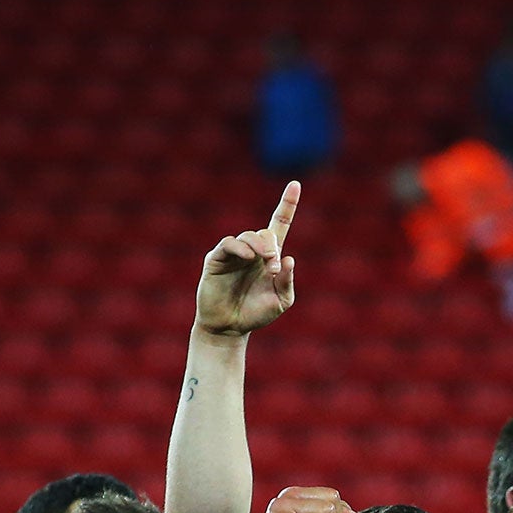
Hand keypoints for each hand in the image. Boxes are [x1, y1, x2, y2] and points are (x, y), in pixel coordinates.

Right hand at [196, 182, 299, 335]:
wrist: (230, 327)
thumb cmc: (256, 314)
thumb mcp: (281, 300)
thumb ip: (288, 280)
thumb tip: (288, 258)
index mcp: (269, 257)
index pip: (279, 224)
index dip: (287, 204)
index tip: (296, 184)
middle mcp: (251, 251)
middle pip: (265, 232)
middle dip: (273, 247)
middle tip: (274, 266)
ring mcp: (233, 254)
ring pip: (249, 236)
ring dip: (260, 247)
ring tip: (264, 264)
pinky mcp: (216, 259)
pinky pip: (229, 244)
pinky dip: (241, 247)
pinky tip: (249, 257)